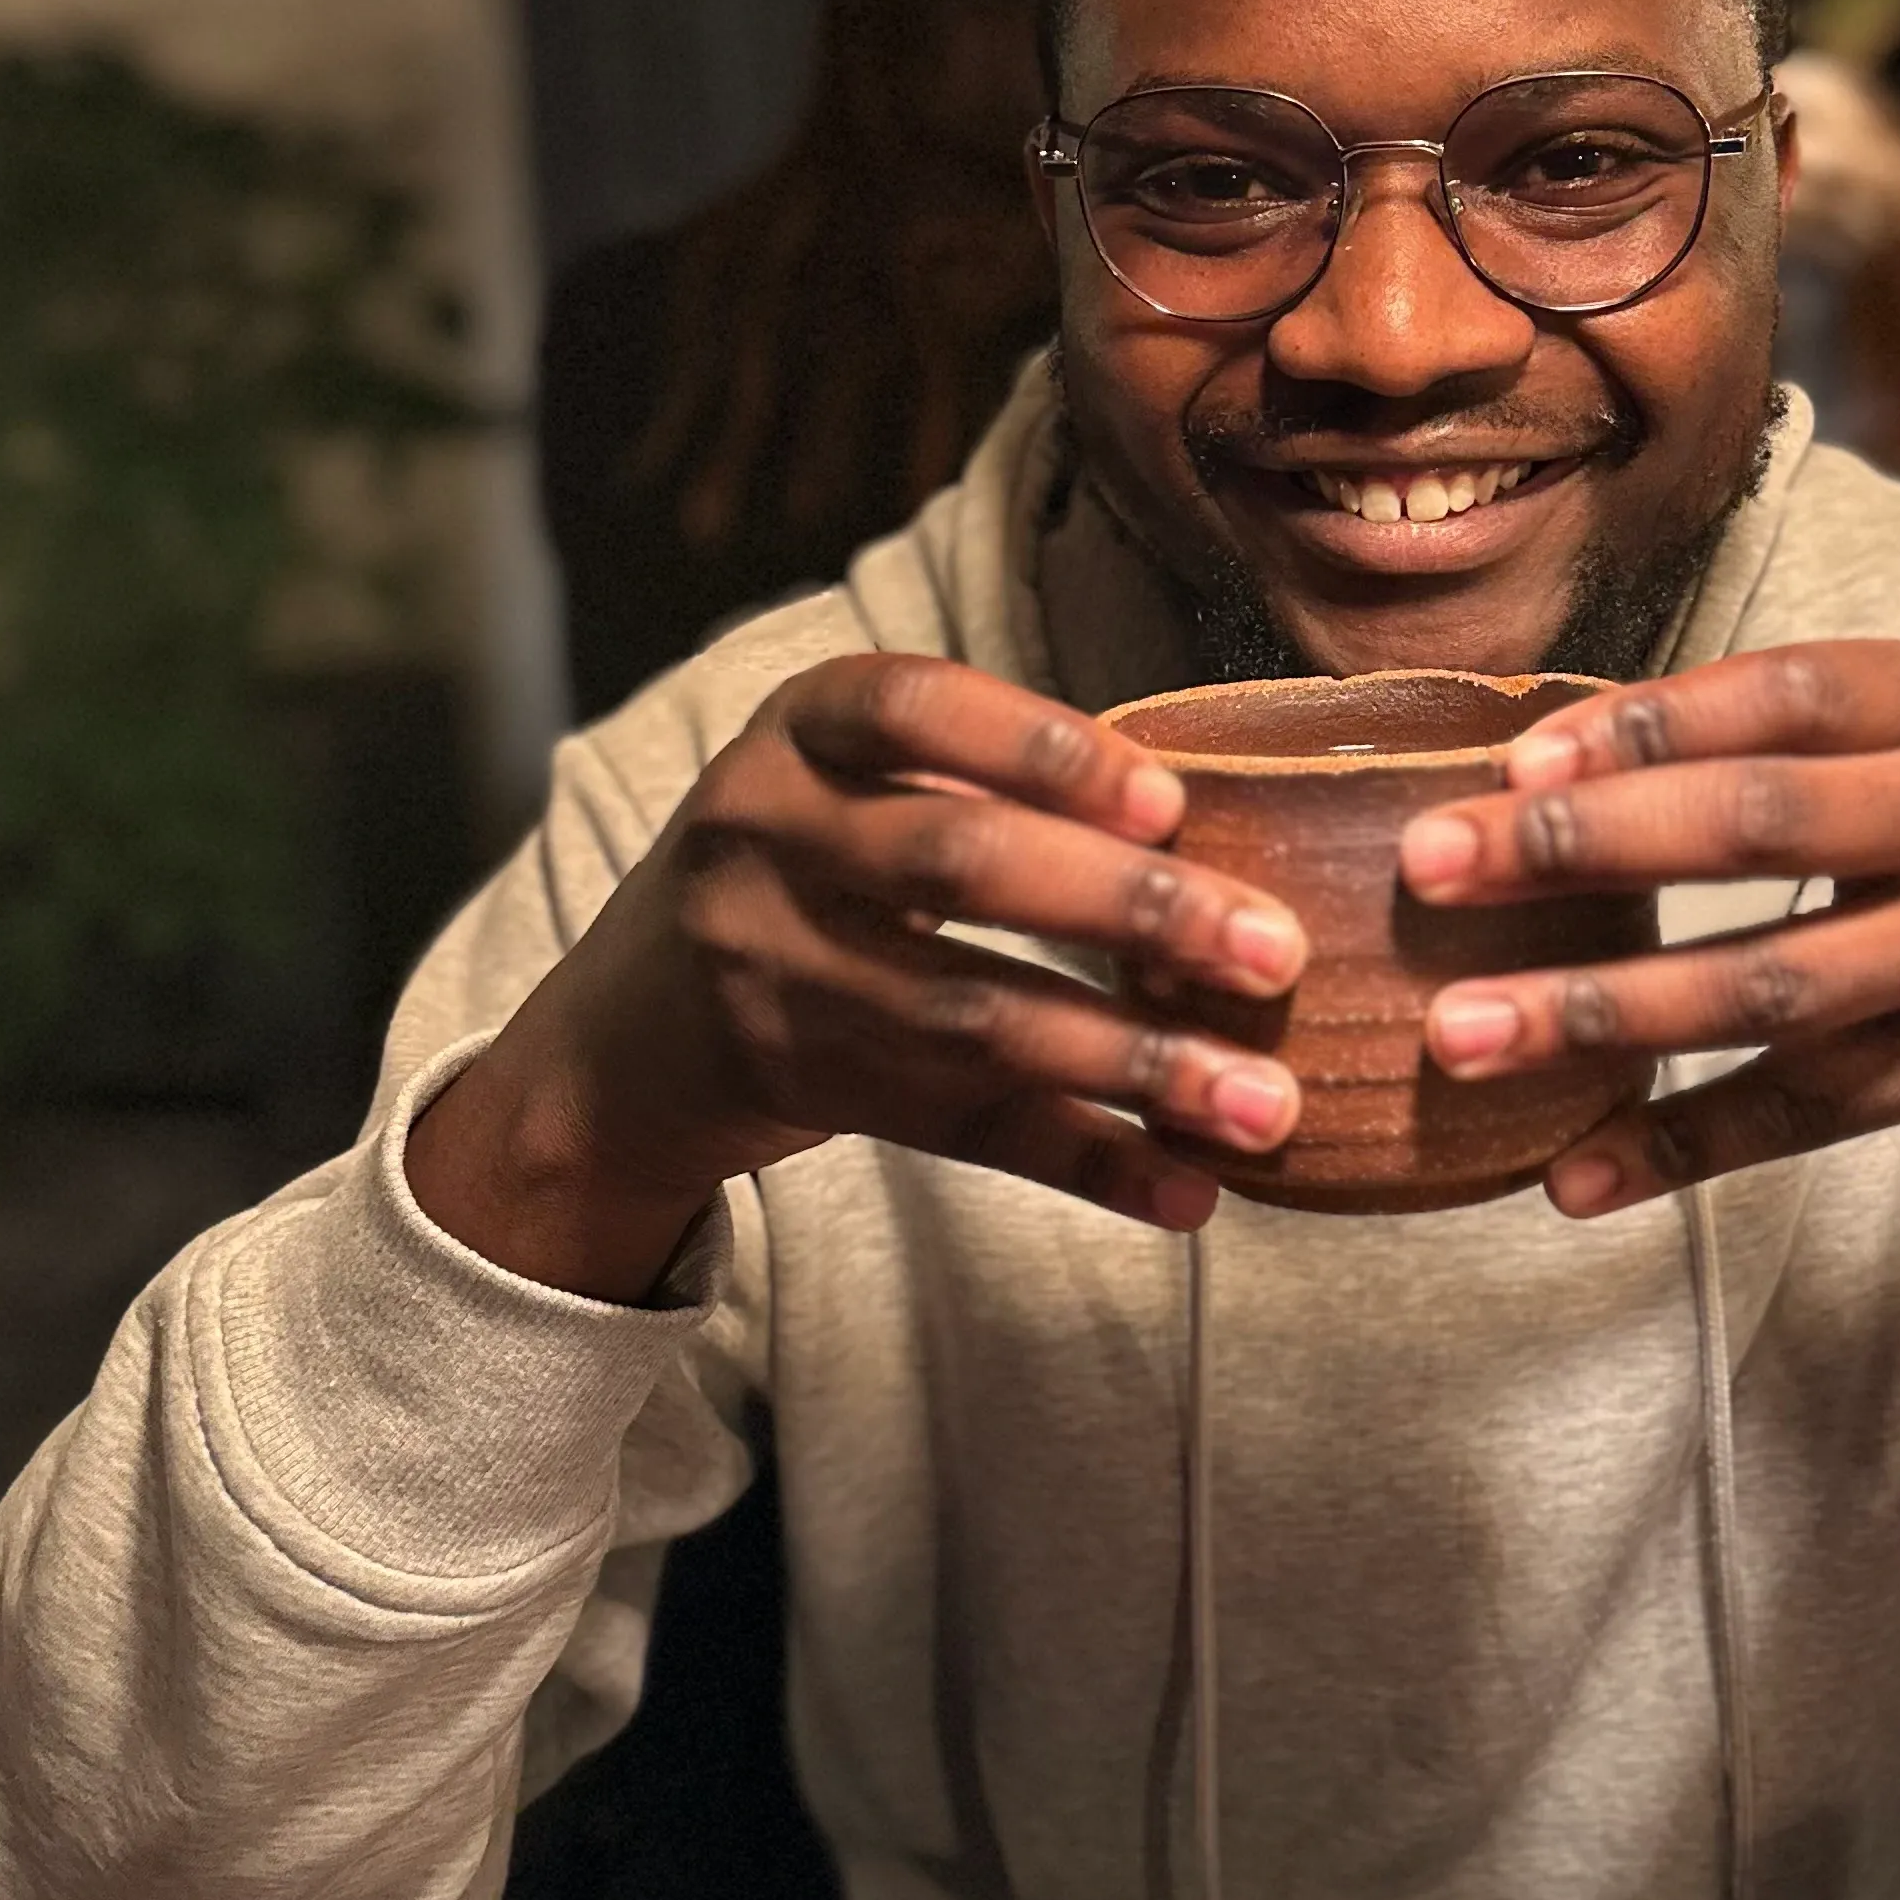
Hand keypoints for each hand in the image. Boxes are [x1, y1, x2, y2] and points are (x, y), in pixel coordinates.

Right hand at [408, 655, 1310, 1297]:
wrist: (626, 1032)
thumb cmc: (803, 866)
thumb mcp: (844, 779)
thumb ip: (985, 775)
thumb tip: (1223, 814)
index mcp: (795, 734)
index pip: (910, 708)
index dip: (1042, 749)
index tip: (1169, 798)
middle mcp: (766, 841)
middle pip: (956, 867)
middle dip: (1130, 911)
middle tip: (1273, 951)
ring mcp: (774, 975)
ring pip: (971, 1021)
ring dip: (1133, 1066)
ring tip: (1265, 1101)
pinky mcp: (806, 1089)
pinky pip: (964, 1130)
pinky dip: (1088, 1163)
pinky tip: (1190, 1191)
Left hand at [1397, 642, 1899, 1291]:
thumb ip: (1778, 744)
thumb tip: (1540, 761)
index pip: (1780, 695)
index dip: (1643, 725)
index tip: (1510, 759)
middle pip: (1759, 826)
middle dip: (1584, 845)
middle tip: (1438, 865)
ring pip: (1766, 988)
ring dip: (1602, 1011)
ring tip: (1466, 1035)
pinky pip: (1796, 1115)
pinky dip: (1677, 1147)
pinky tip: (1572, 1173)